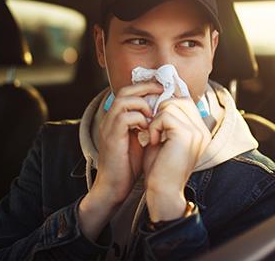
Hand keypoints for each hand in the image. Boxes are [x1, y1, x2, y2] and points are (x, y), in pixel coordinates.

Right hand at [79, 81, 162, 239]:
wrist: (114, 188)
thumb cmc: (128, 166)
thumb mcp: (140, 140)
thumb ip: (147, 126)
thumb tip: (165, 114)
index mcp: (116, 118)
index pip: (128, 92)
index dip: (146, 87)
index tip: (164, 90)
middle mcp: (110, 119)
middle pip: (125, 91)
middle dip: (146, 88)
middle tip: (163, 92)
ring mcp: (108, 127)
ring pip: (124, 100)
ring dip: (143, 104)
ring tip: (154, 115)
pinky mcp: (111, 137)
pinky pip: (125, 117)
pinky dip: (140, 119)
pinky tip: (148, 129)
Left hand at [143, 97, 210, 221]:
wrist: (163, 192)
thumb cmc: (160, 169)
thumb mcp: (165, 139)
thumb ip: (166, 120)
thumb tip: (159, 99)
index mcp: (200, 131)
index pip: (186, 101)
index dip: (167, 105)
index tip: (154, 120)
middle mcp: (202, 130)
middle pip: (180, 99)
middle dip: (161, 110)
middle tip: (154, 130)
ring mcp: (197, 131)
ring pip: (171, 105)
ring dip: (156, 119)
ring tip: (154, 137)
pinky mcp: (186, 134)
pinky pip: (165, 115)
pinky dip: (154, 126)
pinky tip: (154, 142)